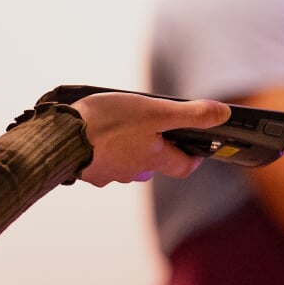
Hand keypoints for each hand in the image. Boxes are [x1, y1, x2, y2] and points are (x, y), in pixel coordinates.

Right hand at [64, 92, 231, 185]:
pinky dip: (104, 149)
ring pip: (127, 161)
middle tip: (152, 123)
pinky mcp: (87, 170)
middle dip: (156, 145)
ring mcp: (108, 173)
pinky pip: (102, 160)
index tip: (198, 145)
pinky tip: (96, 134)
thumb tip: (223, 114)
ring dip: (128, 147)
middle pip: (154, 162)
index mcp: (153, 159)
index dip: (194, 156)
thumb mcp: (154, 111)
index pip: (184, 166)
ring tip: (120, 124)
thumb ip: (191, 114)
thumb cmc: (107, 123)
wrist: (59, 138)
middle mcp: (133, 171)